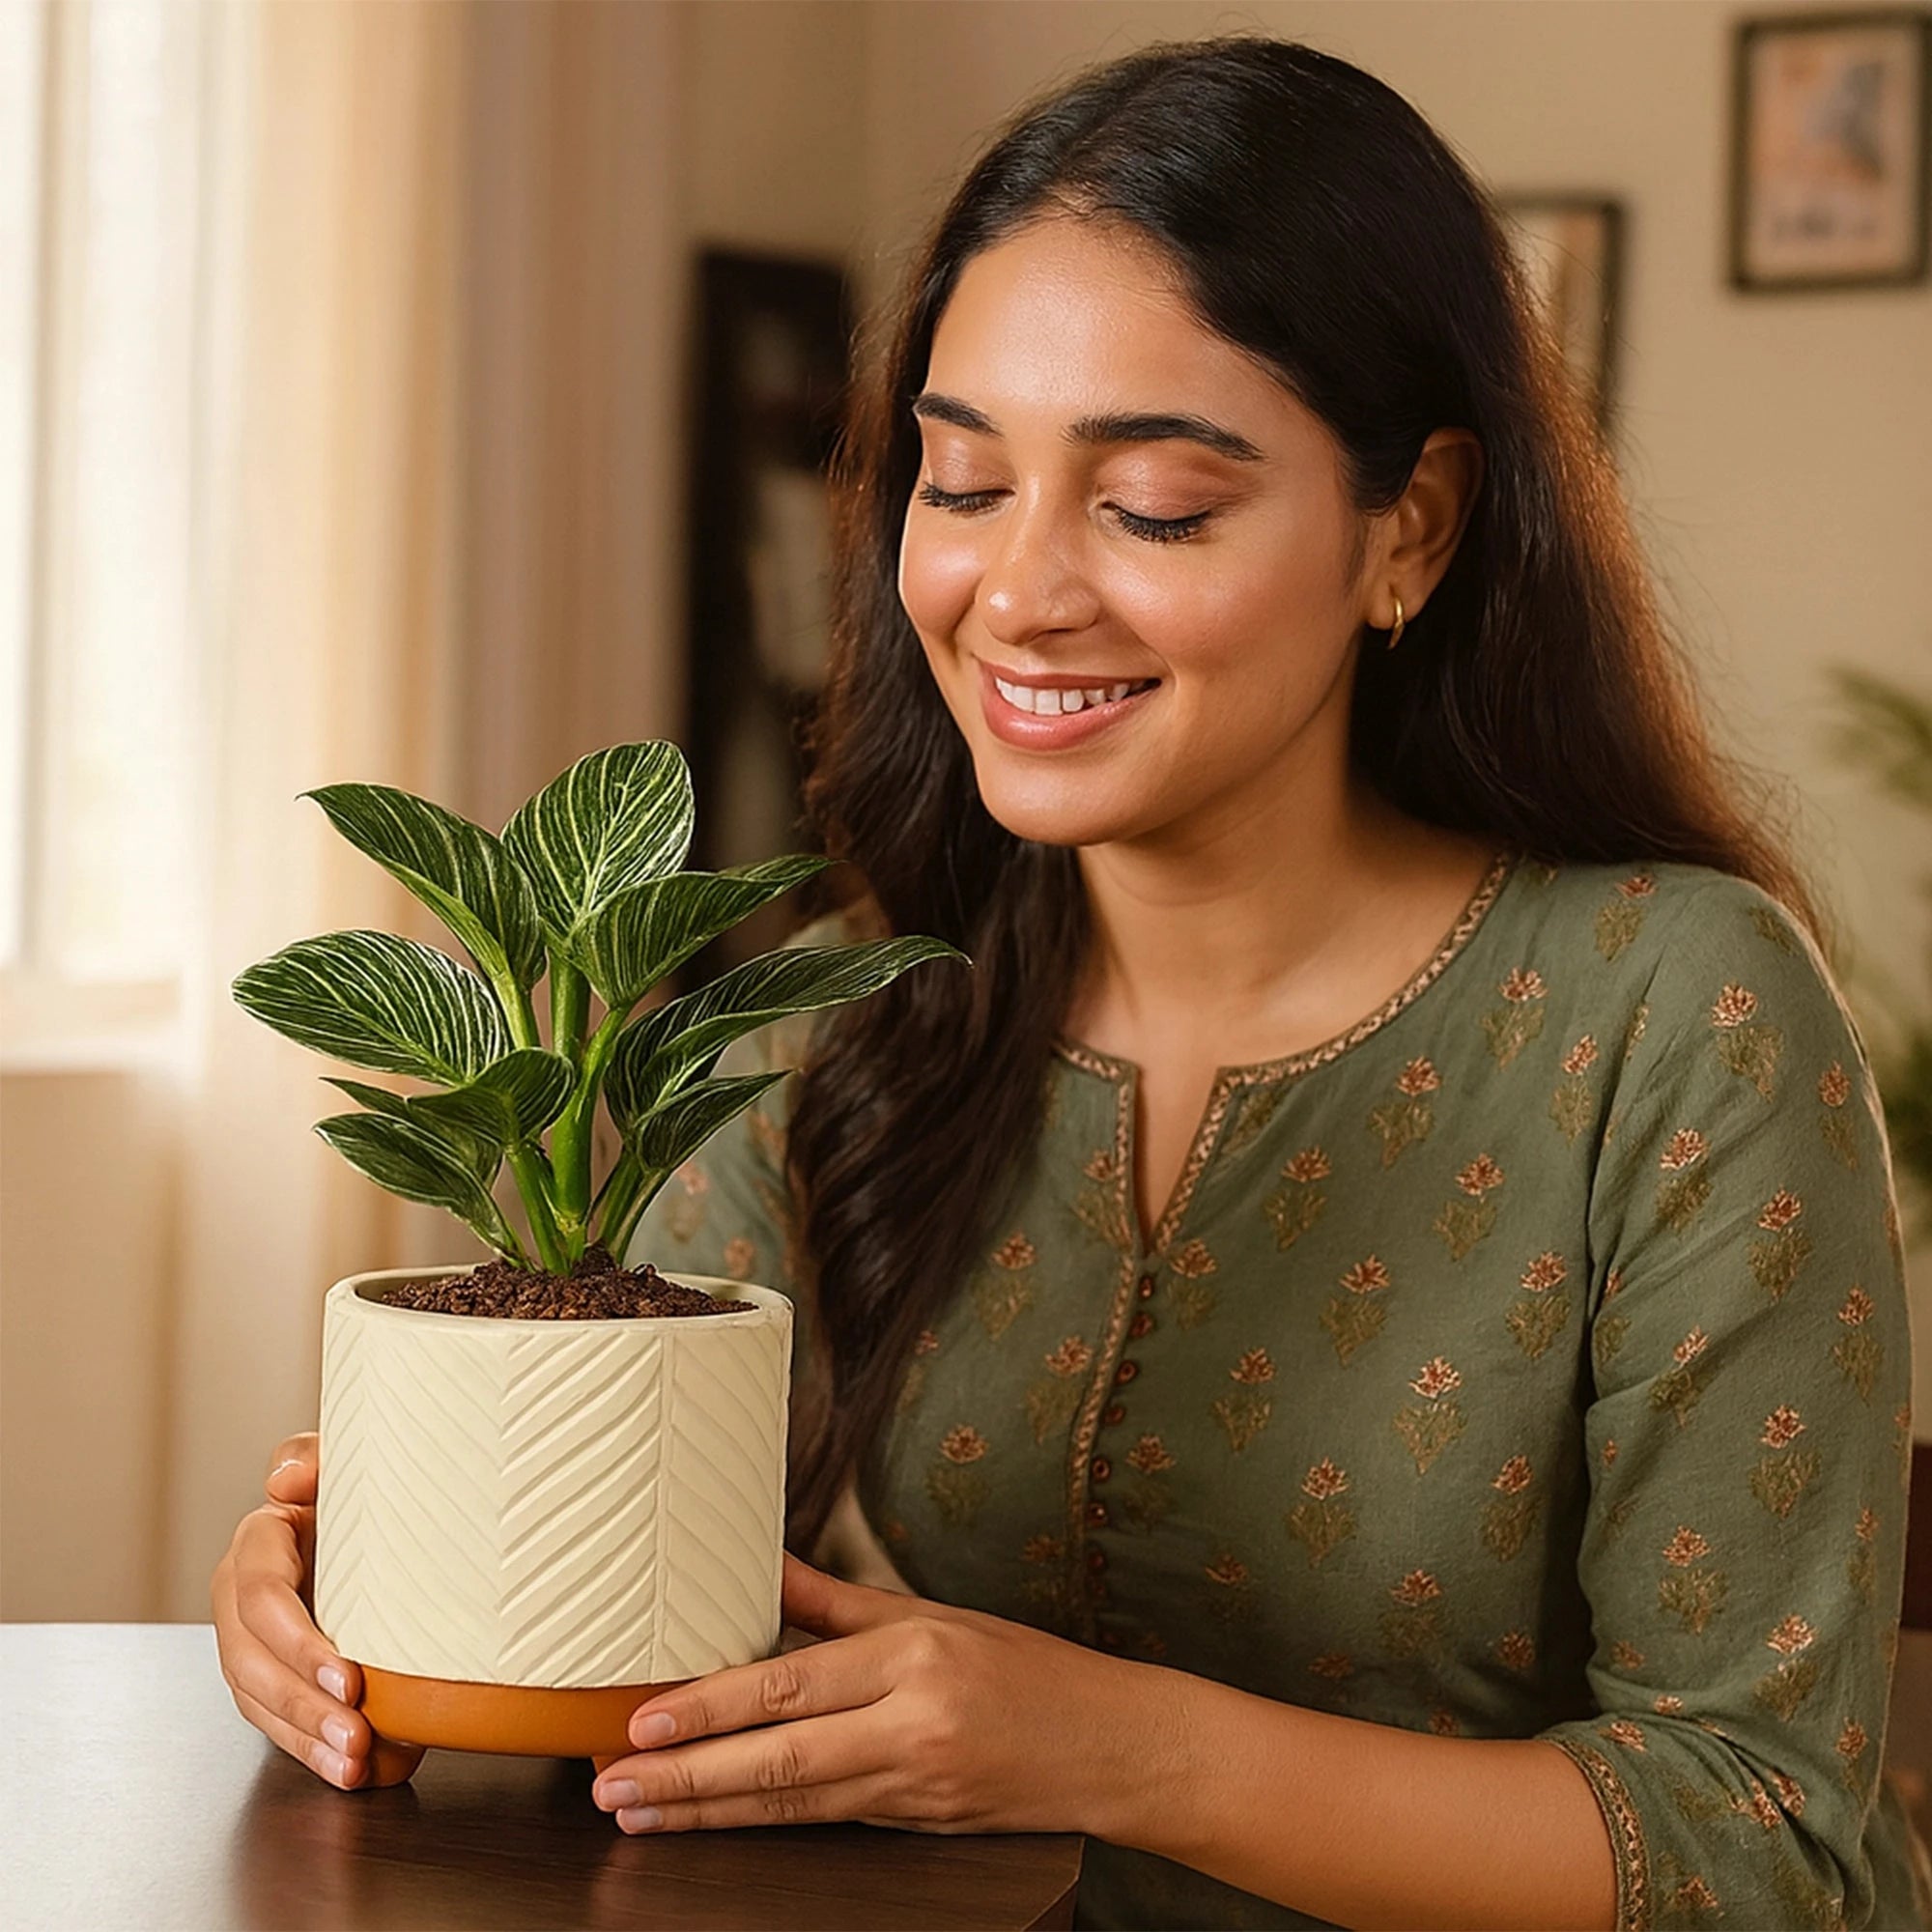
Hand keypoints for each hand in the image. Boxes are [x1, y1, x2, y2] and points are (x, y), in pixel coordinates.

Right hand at [211, 1431, 423, 1791]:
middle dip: (304, 1705)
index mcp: (258, 1544)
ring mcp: (249, 1643)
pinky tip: (346, 1771)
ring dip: (306, 1739)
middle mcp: (241, 1597)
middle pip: (255, 1661)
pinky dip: (309, 1751)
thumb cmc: (359, 1491)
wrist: (375, 1524)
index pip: (262, 1596)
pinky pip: (275, 1723)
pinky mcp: (266, 1678)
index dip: (300, 1641)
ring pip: (260, 1701)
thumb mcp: (344, 1462)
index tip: (349, 1677)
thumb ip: (312, 1460)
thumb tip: (284, 1480)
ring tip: (354, 1764)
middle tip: (356, 1734)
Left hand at [590, 1553, 1163, 1836]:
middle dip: (684, 1775)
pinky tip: (715, 1821)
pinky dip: (763, 1823)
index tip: (642, 1719)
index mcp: (912, 1656)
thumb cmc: (1025, 1668)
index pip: (790, 1684)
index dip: (710, 1708)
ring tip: (638, 1812)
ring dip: (706, 1811)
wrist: (1112, 1746)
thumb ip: (838, 1599)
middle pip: (778, 1757)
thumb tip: (765, 1559)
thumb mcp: (934, 1614)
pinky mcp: (918, 1825)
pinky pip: (827, 1822)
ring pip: (791, 1803)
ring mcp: (914, 1785)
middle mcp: (911, 1723)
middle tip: (611, 1781)